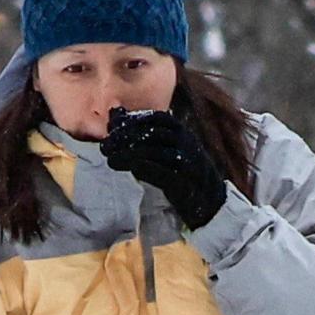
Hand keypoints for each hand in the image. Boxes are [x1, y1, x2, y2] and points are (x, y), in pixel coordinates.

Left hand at [99, 106, 228, 231]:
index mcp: (183, 133)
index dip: (134, 120)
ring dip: (129, 153)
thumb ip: (143, 134)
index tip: (113, 127)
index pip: (157, 118)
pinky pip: (162, 172)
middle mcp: (186, 144)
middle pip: (154, 133)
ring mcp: (187, 163)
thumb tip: (116, 113)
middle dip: (126, 137)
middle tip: (107, 145)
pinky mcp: (184, 183)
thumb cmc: (182, 172)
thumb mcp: (166, 148)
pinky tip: (127, 167)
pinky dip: (143, 168)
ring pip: (155, 152)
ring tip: (111, 159)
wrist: (208, 200)